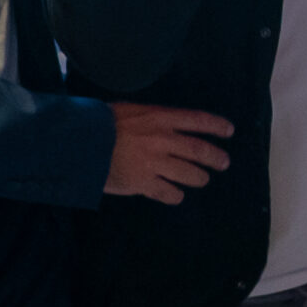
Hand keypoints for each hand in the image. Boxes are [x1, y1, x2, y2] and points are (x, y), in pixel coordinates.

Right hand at [104, 102, 234, 203]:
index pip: (198, 120)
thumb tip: (168, 125)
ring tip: (202, 179)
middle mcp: (162, 140)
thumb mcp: (131, 111)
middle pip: (199, 150)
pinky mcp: (142, 183)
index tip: (229, 131)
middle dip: (215, 157)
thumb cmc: (101, 123)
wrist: (78, 143)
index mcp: (160, 118)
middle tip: (224, 163)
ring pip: (189, 174)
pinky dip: (175, 195)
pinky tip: (176, 195)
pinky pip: (167, 192)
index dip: (216, 126)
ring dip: (199, 178)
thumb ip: (153, 119)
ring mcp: (154, 163)